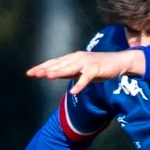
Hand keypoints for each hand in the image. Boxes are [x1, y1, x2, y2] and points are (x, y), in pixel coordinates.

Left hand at [27, 49, 144, 96]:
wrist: (119, 62)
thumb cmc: (100, 67)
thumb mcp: (81, 69)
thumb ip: (68, 71)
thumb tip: (53, 74)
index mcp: (73, 58)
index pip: (54, 62)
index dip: (42, 67)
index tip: (30, 73)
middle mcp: (77, 58)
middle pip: (59, 64)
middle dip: (45, 69)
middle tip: (33, 74)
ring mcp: (86, 63)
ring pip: (70, 68)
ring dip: (59, 72)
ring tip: (48, 76)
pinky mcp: (96, 69)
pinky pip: (86, 78)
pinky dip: (80, 85)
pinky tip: (74, 91)